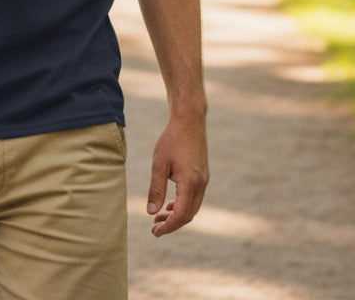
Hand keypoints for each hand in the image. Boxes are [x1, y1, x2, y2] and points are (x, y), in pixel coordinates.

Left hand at [146, 112, 208, 236]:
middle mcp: (200, 184)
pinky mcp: (203, 175)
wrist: (189, 121)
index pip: (181, 215)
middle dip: (172, 224)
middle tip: (154, 228)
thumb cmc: (171, 140)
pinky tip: (170, 204)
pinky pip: (195, 198)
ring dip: (177, 215)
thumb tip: (151, 213)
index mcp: (190, 183)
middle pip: (188, 215)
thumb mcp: (159, 164)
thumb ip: (156, 189)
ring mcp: (204, 180)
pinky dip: (183, 205)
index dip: (168, 227)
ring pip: (193, 207)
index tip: (155, 232)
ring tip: (159, 217)